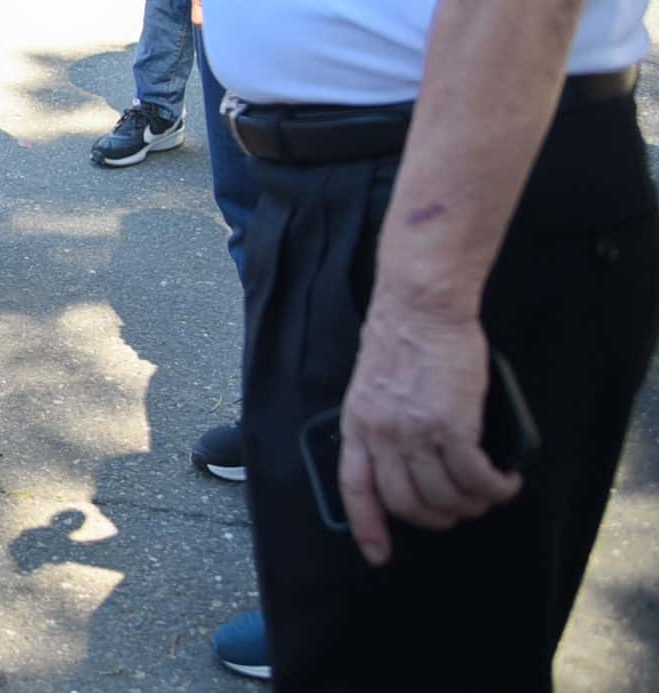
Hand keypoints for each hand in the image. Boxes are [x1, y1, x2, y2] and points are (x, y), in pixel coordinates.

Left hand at [338, 296, 521, 565]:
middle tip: (458, 510)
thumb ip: (379, 420)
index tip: (378, 554)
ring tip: (487, 494)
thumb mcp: (370, 384)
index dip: (367, 527)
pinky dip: (496, 488)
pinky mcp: (453, 426)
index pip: (355, 489)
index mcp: (357, 425)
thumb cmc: (400, 336)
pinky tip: (506, 481)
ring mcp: (416, 433)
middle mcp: (382, 435)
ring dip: (472, 505)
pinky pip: (476, 478)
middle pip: (407, 503)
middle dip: (436, 518)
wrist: (420, 307)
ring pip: (446, 497)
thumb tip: (401, 451)